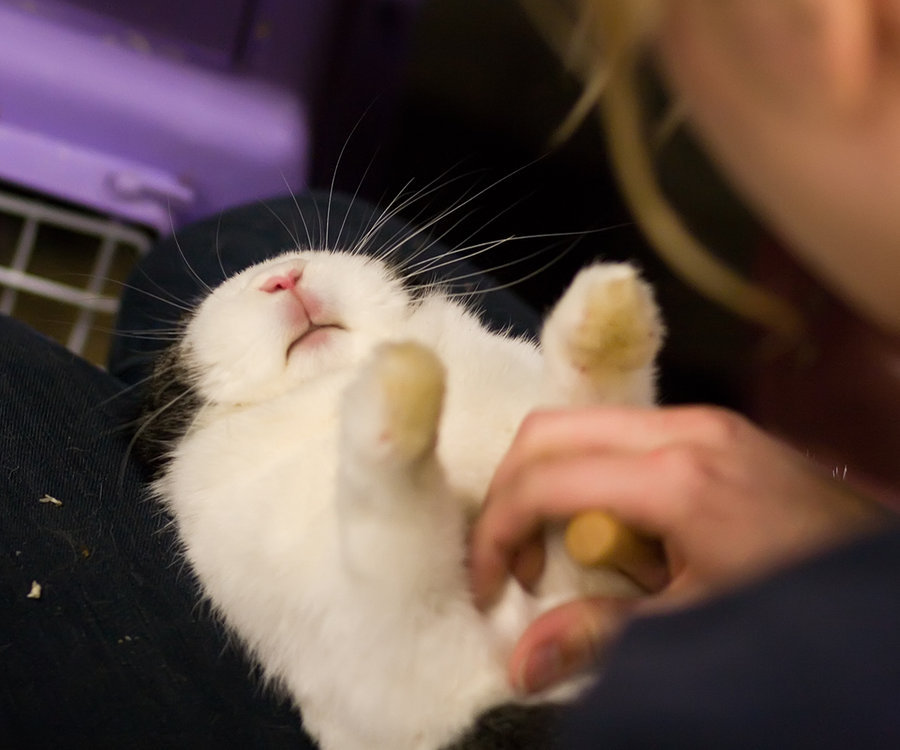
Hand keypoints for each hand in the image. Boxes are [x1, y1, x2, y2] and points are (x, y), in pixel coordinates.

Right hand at [469, 405, 888, 692]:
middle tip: (515, 564)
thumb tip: (519, 665)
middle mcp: (681, 428)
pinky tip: (618, 531)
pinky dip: (593, 476)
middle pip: (548, 431)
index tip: (490, 586)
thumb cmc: (801, 599)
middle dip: (512, 496)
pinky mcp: (715, 427)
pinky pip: (622, 436)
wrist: (895, 580)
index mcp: (674, 477)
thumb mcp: (698, 625)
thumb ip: (601, 633)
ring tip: (566, 553)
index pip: (544, 481)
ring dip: (553, 484)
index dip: (496, 533)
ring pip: (582, 427)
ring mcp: (701, 420)